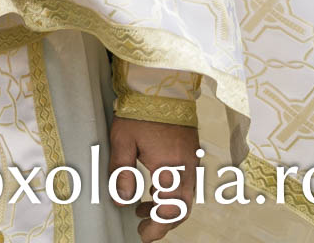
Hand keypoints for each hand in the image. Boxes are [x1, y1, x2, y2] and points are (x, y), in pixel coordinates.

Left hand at [108, 117, 198, 240]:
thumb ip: (122, 172)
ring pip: (185, 197)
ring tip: (141, 212)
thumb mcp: (122, 140)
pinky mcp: (190, 154)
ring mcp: (192, 161)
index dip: (158, 226)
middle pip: (182, 208)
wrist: (161, 86)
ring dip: (166, 209)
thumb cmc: (139, 112)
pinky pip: (185, 183)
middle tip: (142, 229)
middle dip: (163, 223)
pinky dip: (171, 195)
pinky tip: (152, 193)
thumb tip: (120, 201)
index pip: (170, 209)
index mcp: (171, 168)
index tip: (142, 235)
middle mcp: (187, 168)